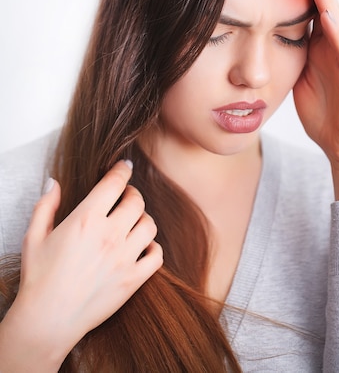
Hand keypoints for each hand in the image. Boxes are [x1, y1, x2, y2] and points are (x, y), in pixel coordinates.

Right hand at [0, 161, 162, 371]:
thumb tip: (55, 183)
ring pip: (150, 225)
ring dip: (143, 218)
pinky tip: (141, 247)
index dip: (122, 170)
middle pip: (136, 201)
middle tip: (126, 196)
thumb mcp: (34, 236)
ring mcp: (124, 258)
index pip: (115, 183)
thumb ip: (46, 205)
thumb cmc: (39, 278)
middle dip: (132, 193)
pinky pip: (156, 255)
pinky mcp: (133, 280)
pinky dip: (153, 247)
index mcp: (86, 219)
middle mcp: (109, 235)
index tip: (125, 167)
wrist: (48, 320)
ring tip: (133, 221)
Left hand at [293, 0, 338, 199]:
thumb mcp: (296, 76)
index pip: (308, 12)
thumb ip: (287, 55)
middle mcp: (333, 49)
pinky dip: (338, 32)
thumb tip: (263, 37)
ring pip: (336, 22)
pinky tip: (329, 15)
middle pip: (323, 9)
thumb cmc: (321, 111)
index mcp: (317, 48)